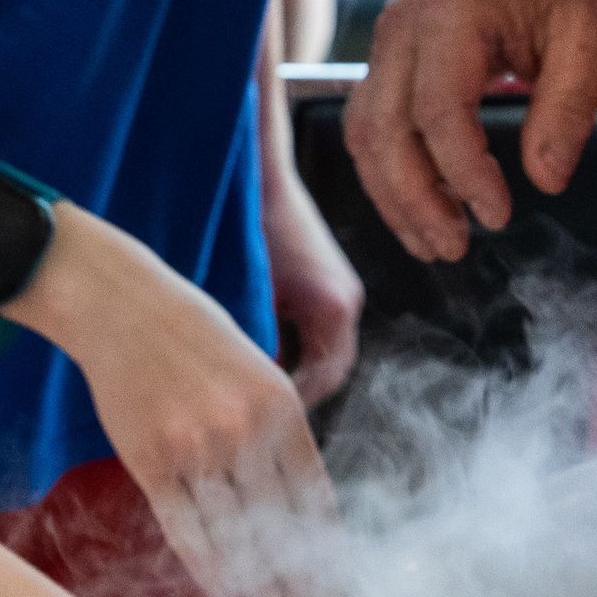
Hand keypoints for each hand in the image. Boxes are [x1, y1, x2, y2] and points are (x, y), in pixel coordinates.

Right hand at [15, 210, 337, 596]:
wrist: (121, 306)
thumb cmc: (193, 337)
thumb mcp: (257, 371)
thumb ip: (277, 433)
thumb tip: (296, 506)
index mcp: (282, 406)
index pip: (314, 499)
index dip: (326, 552)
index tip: (334, 586)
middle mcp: (244, 430)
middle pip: (277, 528)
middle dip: (296, 583)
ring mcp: (194, 447)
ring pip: (232, 536)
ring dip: (254, 587)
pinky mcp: (149, 460)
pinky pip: (184, 529)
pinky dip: (205, 566)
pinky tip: (221, 591)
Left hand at [264, 169, 363, 407]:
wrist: (260, 178)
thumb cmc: (252, 228)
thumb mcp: (253, 294)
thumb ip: (258, 341)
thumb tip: (250, 385)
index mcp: (333, 305)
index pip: (326, 376)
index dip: (296, 401)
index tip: (267, 418)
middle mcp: (346, 301)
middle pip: (333, 368)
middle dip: (301, 391)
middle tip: (266, 412)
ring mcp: (341, 291)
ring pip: (327, 350)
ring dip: (300, 369)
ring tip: (262, 389)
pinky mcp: (329, 284)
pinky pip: (319, 330)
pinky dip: (297, 347)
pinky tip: (263, 354)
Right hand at [346, 0, 596, 262]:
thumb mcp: (592, 35)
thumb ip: (569, 108)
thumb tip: (544, 180)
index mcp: (453, 15)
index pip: (439, 112)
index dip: (464, 173)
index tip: (499, 214)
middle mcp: (403, 27)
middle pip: (384, 131)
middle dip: (414, 200)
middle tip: (454, 248)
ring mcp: (386, 41)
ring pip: (364, 134)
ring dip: (393, 195)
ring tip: (435, 242)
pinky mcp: (387, 58)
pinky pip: (370, 124)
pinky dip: (389, 172)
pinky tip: (423, 208)